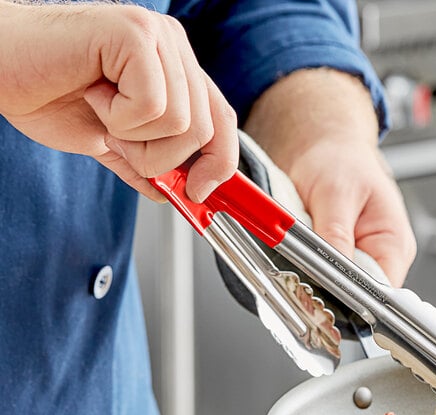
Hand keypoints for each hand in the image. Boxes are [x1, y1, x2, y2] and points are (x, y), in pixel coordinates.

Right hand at [0, 1, 237, 201]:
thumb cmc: (48, 94)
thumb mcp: (112, 142)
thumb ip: (149, 164)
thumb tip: (177, 193)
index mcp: (175, 70)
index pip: (223, 122)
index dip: (219, 163)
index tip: (200, 193)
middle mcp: (172, 48)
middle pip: (205, 130)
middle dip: (161, 157)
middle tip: (120, 139)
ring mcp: (156, 38)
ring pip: (181, 123)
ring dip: (135, 138)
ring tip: (103, 111)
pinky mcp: (134, 35)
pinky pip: (152, 107)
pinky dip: (119, 119)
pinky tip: (95, 95)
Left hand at [244, 68, 415, 286]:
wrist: (322, 147)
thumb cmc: (340, 160)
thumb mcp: (336, 193)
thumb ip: (336, 235)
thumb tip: (335, 274)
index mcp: (393, 245)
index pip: (381, 293)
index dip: (353, 299)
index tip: (324, 294)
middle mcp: (379, 258)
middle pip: (357, 296)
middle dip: (328, 290)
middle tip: (301, 277)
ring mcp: (356, 261)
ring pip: (334, 288)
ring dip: (313, 278)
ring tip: (298, 259)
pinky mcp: (334, 259)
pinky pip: (319, 276)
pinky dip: (305, 270)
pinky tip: (295, 257)